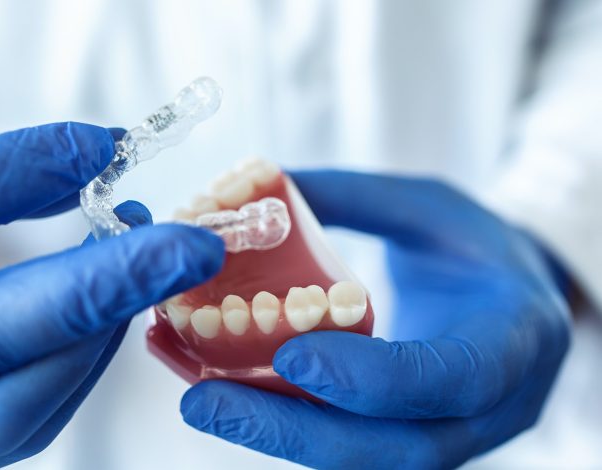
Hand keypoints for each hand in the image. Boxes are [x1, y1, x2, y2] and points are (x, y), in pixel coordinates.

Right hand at [0, 122, 223, 468]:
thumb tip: (90, 160)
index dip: (6, 173)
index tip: (103, 146)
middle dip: (95, 287)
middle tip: (190, 246)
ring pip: (6, 409)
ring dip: (100, 335)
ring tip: (158, 267)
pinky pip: (25, 426)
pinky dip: (84, 365)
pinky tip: (117, 316)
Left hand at [181, 170, 569, 468]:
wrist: (515, 295)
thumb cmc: (474, 245)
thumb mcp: (425, 205)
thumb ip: (348, 198)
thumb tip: (251, 189)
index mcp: (515, 335)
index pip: (454, 376)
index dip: (374, 377)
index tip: (291, 356)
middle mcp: (493, 406)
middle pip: (400, 450)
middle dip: (296, 432)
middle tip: (207, 403)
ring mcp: (455, 433)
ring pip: (368, 460)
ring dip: (279, 436)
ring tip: (204, 404)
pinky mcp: (414, 438)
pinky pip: (351, 446)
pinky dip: (289, 427)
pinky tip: (231, 399)